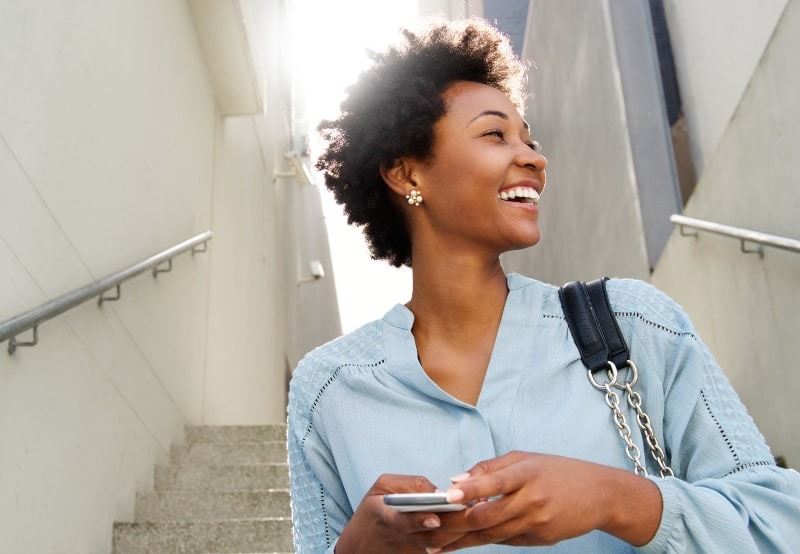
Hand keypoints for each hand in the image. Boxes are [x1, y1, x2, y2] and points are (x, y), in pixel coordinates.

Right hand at [335, 474, 467, 552]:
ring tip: (476, 514)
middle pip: (428, 535)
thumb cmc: (374, 510)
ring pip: (439, 544)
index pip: (401, 521)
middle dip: (450, 524)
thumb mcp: (381, 488)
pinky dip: (458, 537)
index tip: (435, 518)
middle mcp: (400, 536)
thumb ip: (409, 484)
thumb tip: (438, 490)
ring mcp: (412, 549)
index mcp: (384, 515)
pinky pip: (443, 547)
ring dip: (459, 532)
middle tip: (469, 511)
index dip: (418, 520)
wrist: (363, 547)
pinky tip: (472, 524)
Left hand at [434, 451, 661, 550]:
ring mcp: (537, 522)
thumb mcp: (526, 458)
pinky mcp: (541, 539)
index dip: (471, 489)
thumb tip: (457, 480)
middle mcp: (532, 499)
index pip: (495, 481)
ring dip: (462, 541)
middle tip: (427, 529)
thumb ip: (490, 468)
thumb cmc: (558, 471)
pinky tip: (462, 543)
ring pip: (492, 534)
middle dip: (455, 524)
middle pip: (487, 516)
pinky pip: (506, 540)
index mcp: (527, 473)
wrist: (601, 494)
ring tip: (435, 545)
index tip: (447, 495)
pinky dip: (484, 540)